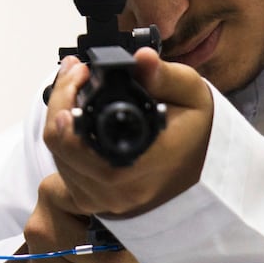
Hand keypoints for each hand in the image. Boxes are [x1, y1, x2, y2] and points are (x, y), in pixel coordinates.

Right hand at [5, 173, 157, 262]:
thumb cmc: (89, 232)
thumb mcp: (98, 204)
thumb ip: (118, 202)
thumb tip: (161, 217)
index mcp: (55, 194)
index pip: (106, 209)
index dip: (137, 223)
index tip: (152, 228)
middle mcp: (41, 233)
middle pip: (111, 255)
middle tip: (157, 260)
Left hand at [43, 48, 213, 219]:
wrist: (205, 168)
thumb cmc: (197, 131)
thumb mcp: (191, 94)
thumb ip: (164, 76)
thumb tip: (142, 58)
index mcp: (144, 162)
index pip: (78, 139)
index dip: (67, 101)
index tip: (79, 73)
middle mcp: (122, 189)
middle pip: (60, 146)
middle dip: (59, 103)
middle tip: (74, 75)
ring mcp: (106, 201)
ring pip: (58, 160)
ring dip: (59, 124)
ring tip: (74, 92)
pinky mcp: (97, 204)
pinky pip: (64, 175)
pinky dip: (65, 147)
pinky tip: (76, 126)